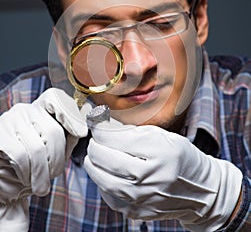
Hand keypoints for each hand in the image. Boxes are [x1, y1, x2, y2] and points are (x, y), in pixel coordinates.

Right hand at [0, 88, 90, 229]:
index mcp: (40, 108)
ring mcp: (9, 120)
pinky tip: (26, 179)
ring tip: (41, 183)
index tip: (81, 133)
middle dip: (57, 159)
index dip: (70, 114)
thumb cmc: (35, 163)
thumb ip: (71, 134)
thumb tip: (88, 123)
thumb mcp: (58, 147)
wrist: (7, 182)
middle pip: (52, 130)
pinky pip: (20, 155)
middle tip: (54, 174)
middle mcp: (24, 109)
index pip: (55, 98)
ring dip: (42, 172)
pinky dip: (27, 173)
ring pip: (37, 147)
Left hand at [84, 120, 242, 230]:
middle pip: (107, 159)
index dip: (101, 129)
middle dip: (94, 146)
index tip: (96, 123)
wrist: (200, 191)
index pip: (118, 138)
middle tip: (94, 140)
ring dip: (93, 165)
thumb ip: (136, 131)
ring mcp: (143, 197)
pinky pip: (110, 197)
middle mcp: (151, 175)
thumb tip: (107, 127)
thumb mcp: (165, 136)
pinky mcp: (138, 211)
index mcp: (160, 150)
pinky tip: (105, 174)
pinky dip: (102, 183)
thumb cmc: (181, 158)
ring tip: (94, 156)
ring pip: (104, 180)